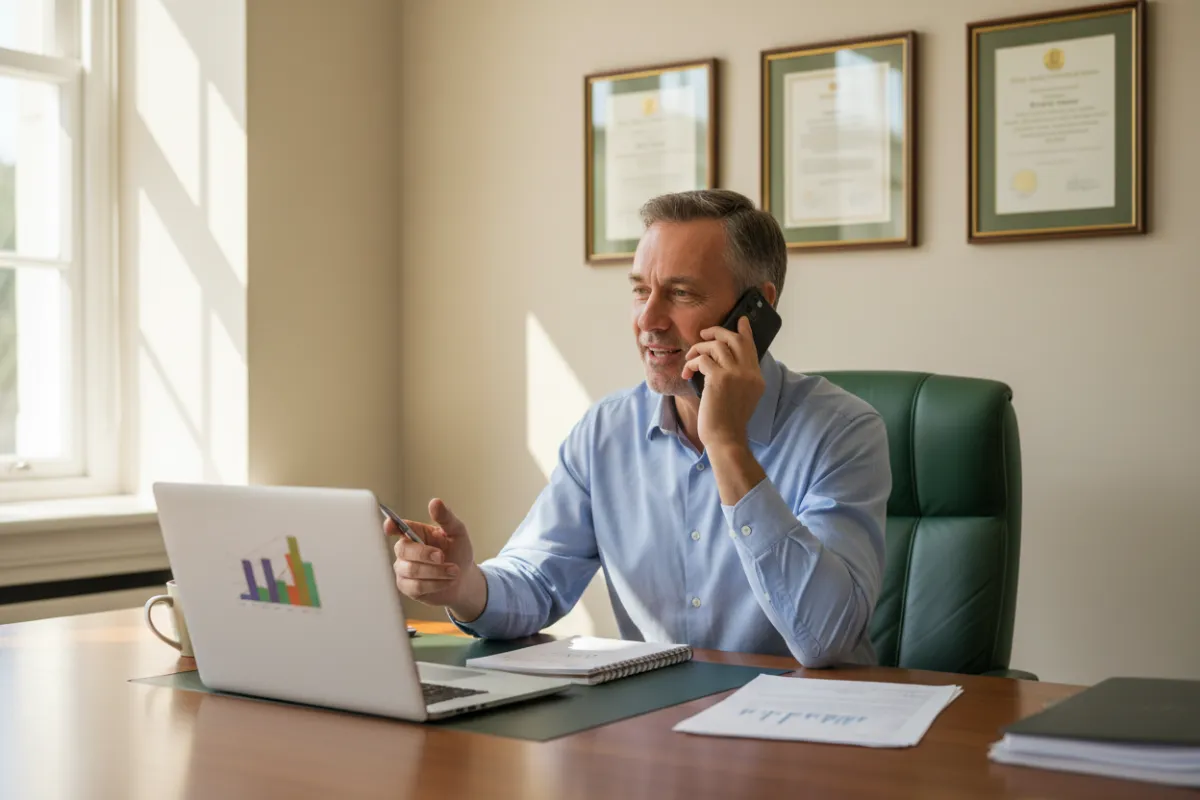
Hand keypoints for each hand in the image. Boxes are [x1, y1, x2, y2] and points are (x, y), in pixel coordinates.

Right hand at [387, 498, 486, 620]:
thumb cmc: (458, 552)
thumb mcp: (457, 532)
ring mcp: (404, 569)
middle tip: (443, 556)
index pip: (397, 527)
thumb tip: (434, 502)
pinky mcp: (407, 587)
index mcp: (416, 532)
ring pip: (411, 570)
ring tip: (454, 571)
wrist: (464, 579)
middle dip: (425, 554)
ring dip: (436, 571)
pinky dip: (435, 584)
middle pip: (404, 549)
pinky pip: (415, 586)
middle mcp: (406, 550)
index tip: (389, 526)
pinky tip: (447, 581)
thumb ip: (446, 518)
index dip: (391, 526)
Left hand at [681, 315, 764, 448]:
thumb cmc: (728, 421)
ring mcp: (736, 374)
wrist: (726, 438)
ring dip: (698, 349)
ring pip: (716, 346)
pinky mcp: (719, 378)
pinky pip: (702, 359)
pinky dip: (692, 363)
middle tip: (704, 334)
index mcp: (756, 378)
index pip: (751, 346)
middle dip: (717, 332)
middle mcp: (749, 373)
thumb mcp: (742, 397)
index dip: (744, 331)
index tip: (741, 320)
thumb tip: (723, 360)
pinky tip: (687, 373)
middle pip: (735, 339)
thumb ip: (739, 378)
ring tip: (690, 359)